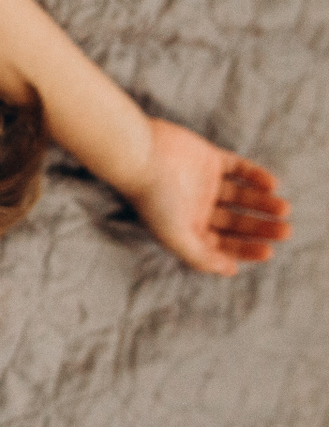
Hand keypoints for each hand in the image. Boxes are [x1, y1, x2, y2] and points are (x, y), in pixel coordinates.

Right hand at [125, 118, 290, 275]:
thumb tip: (229, 270)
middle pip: (236, 221)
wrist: (140, 155)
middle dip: (261, 228)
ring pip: (242, 196)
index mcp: (187, 227)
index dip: (246, 250)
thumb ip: (201, 257)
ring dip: (263, 203)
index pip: (222, 244)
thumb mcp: (176, 236)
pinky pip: (239, 168)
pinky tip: (271, 184)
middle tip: (285, 230)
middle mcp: (197, 207)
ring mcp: (204, 182)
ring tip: (283, 208)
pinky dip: (256, 176)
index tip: (268, 251)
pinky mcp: (208, 158)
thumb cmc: (154, 199)